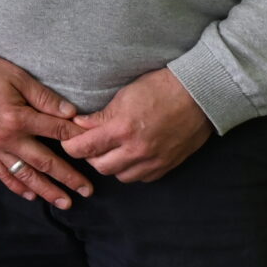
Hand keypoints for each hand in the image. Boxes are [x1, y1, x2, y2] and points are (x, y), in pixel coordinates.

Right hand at [0, 54, 92, 210]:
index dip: (78, 140)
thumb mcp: (16, 76)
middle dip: (68, 177)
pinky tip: (29, 195)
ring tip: (64, 202)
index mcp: (18, 118)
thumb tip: (70, 112)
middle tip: (88, 190)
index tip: (95, 149)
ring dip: (46, 189)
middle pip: (45, 161)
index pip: (57, 132)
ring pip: (24, 174)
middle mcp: (7, 138)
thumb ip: (43, 97)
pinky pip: (1, 173)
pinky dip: (16, 185)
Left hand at [65, 68, 212, 183]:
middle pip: (100, 166)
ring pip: (121, 176)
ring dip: (112, 165)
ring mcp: (154, 160)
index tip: (68, 142)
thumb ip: (100, 116)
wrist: (198, 95)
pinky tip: (131, 156)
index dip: (71, 146)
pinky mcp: (167, 166)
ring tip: (111, 149)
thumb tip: (78, 125)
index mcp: (122, 129)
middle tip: (90, 143)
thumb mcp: (124, 95)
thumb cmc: (160, 88)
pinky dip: (132, 170)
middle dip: (90, 156)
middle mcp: (137, 150)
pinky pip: (142, 178)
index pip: (85, 148)